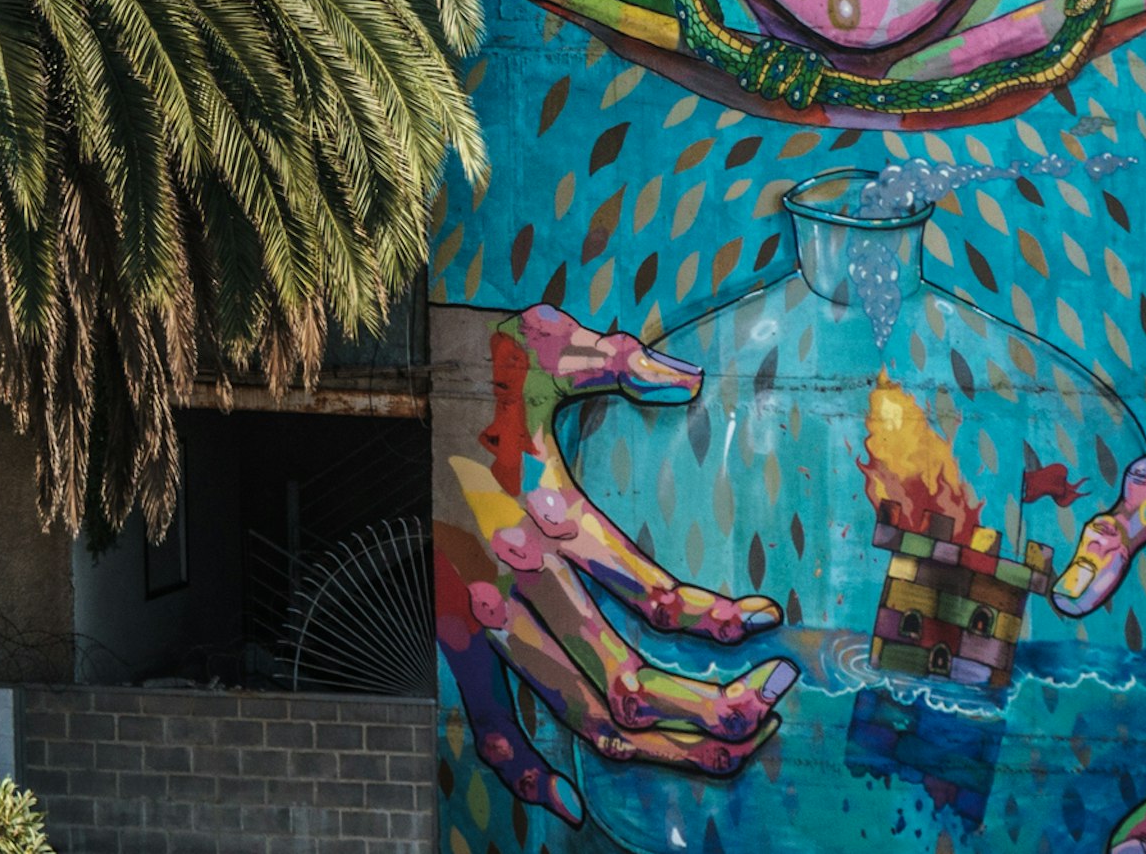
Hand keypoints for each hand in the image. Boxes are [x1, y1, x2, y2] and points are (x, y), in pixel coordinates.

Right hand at [436, 306, 797, 829]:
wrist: (374, 401)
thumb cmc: (461, 370)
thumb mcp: (539, 342)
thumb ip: (616, 359)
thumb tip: (685, 379)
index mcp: (546, 516)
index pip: (655, 597)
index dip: (723, 622)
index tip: (769, 622)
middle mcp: (519, 582)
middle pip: (632, 686)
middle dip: (715, 712)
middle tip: (770, 702)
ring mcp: (483, 619)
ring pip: (581, 720)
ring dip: (660, 750)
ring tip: (720, 749)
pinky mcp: (452, 636)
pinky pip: (488, 724)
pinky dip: (527, 774)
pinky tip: (568, 802)